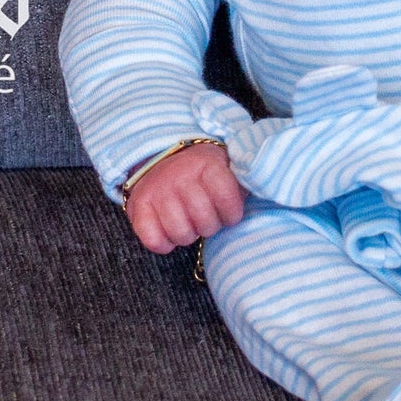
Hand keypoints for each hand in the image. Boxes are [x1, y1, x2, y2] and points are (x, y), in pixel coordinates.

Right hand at [123, 142, 246, 253]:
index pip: (226, 197)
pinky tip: (170, 233)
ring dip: (188, 235)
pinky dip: (164, 244)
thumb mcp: (227, 166)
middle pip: (204, 221)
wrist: (162, 156)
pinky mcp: (139, 205)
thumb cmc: (202, 171)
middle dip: (210, 226)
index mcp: (207, 163)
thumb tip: (262, 192)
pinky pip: (153, 239)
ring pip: (181, 233)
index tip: (230, 213)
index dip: (231, 213)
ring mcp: (158, 190)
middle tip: (207, 218)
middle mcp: (180, 175)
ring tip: (189, 223)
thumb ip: (243, 181)